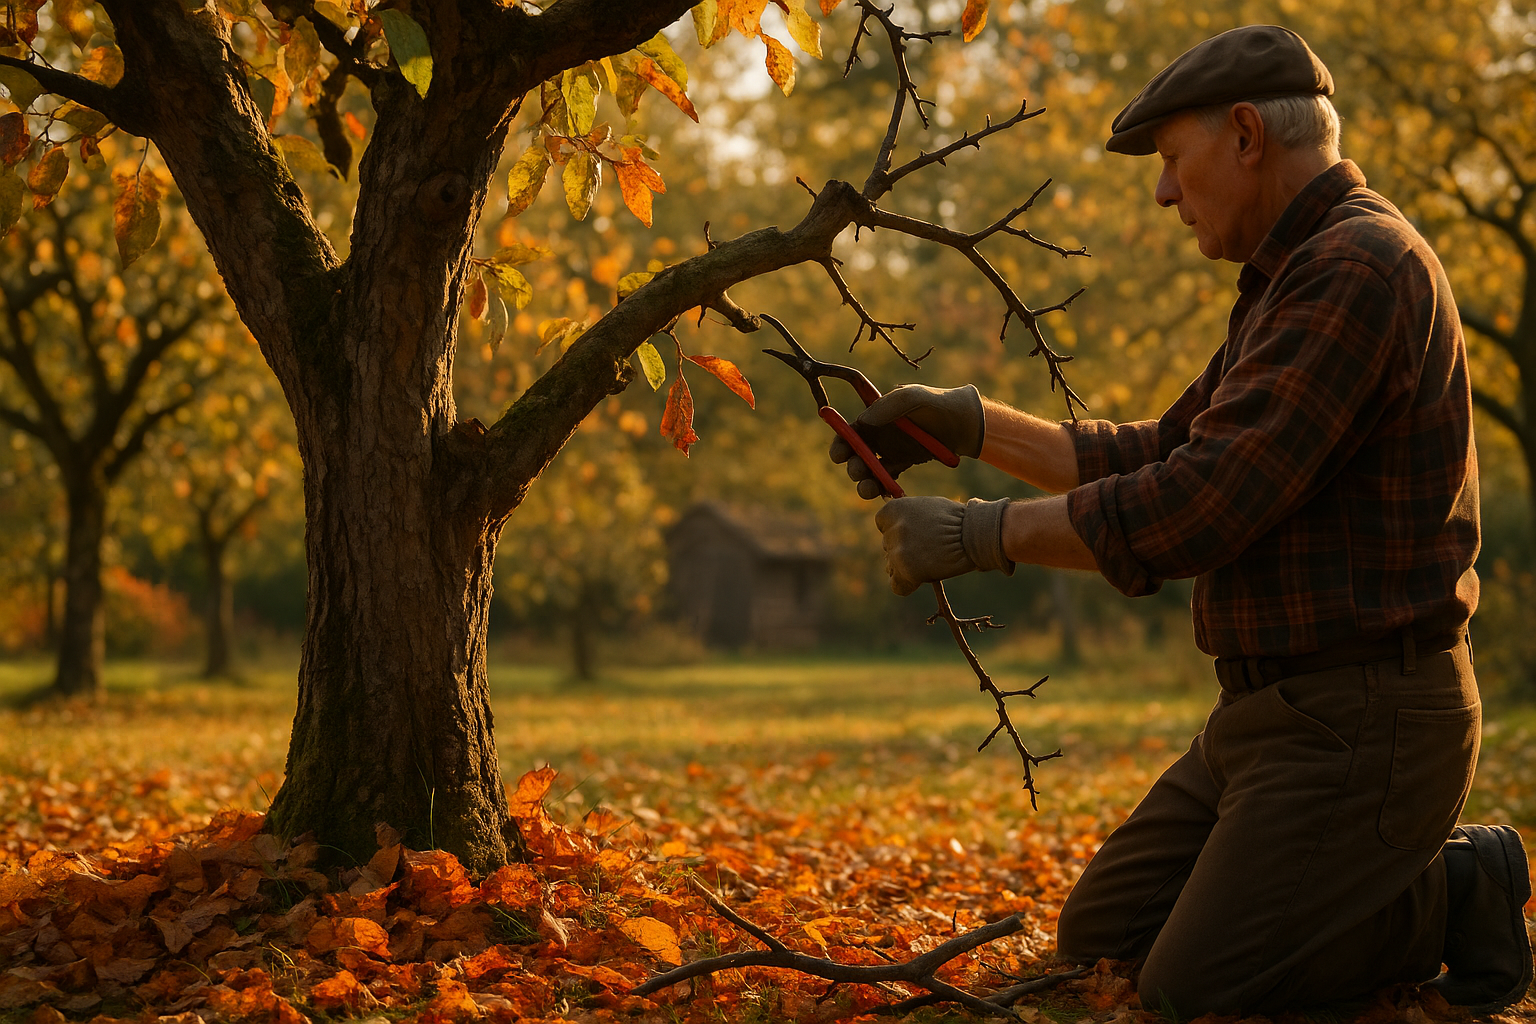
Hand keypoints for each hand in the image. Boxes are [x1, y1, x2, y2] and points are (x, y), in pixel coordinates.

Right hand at [829, 384, 983, 499]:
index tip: (839, 455)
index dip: (840, 444)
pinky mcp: (903, 463)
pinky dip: (883, 487)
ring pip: (870, 470)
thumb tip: (863, 422)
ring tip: (869, 489)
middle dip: (853, 466)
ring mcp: (890, 450)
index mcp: (876, 416)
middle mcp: (879, 434)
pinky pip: (888, 478)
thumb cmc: (938, 403)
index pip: (850, 432)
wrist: (966, 422)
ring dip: (865, 482)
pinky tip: (886, 493)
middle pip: (855, 455)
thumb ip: (889, 406)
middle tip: (860, 472)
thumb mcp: (914, 397)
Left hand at [875, 496, 1014, 595]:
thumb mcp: (927, 506)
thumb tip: (894, 524)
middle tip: (928, 548)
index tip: (915, 532)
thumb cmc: (956, 519)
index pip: (882, 524)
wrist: (975, 534)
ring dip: (906, 567)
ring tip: (930, 561)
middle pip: (888, 547)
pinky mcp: (908, 571)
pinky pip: (898, 586)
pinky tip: (922, 578)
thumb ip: (908, 515)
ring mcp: (898, 551)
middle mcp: (892, 529)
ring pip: (892, 567)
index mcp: (894, 509)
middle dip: (904, 549)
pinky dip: (907, 585)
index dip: (897, 529)